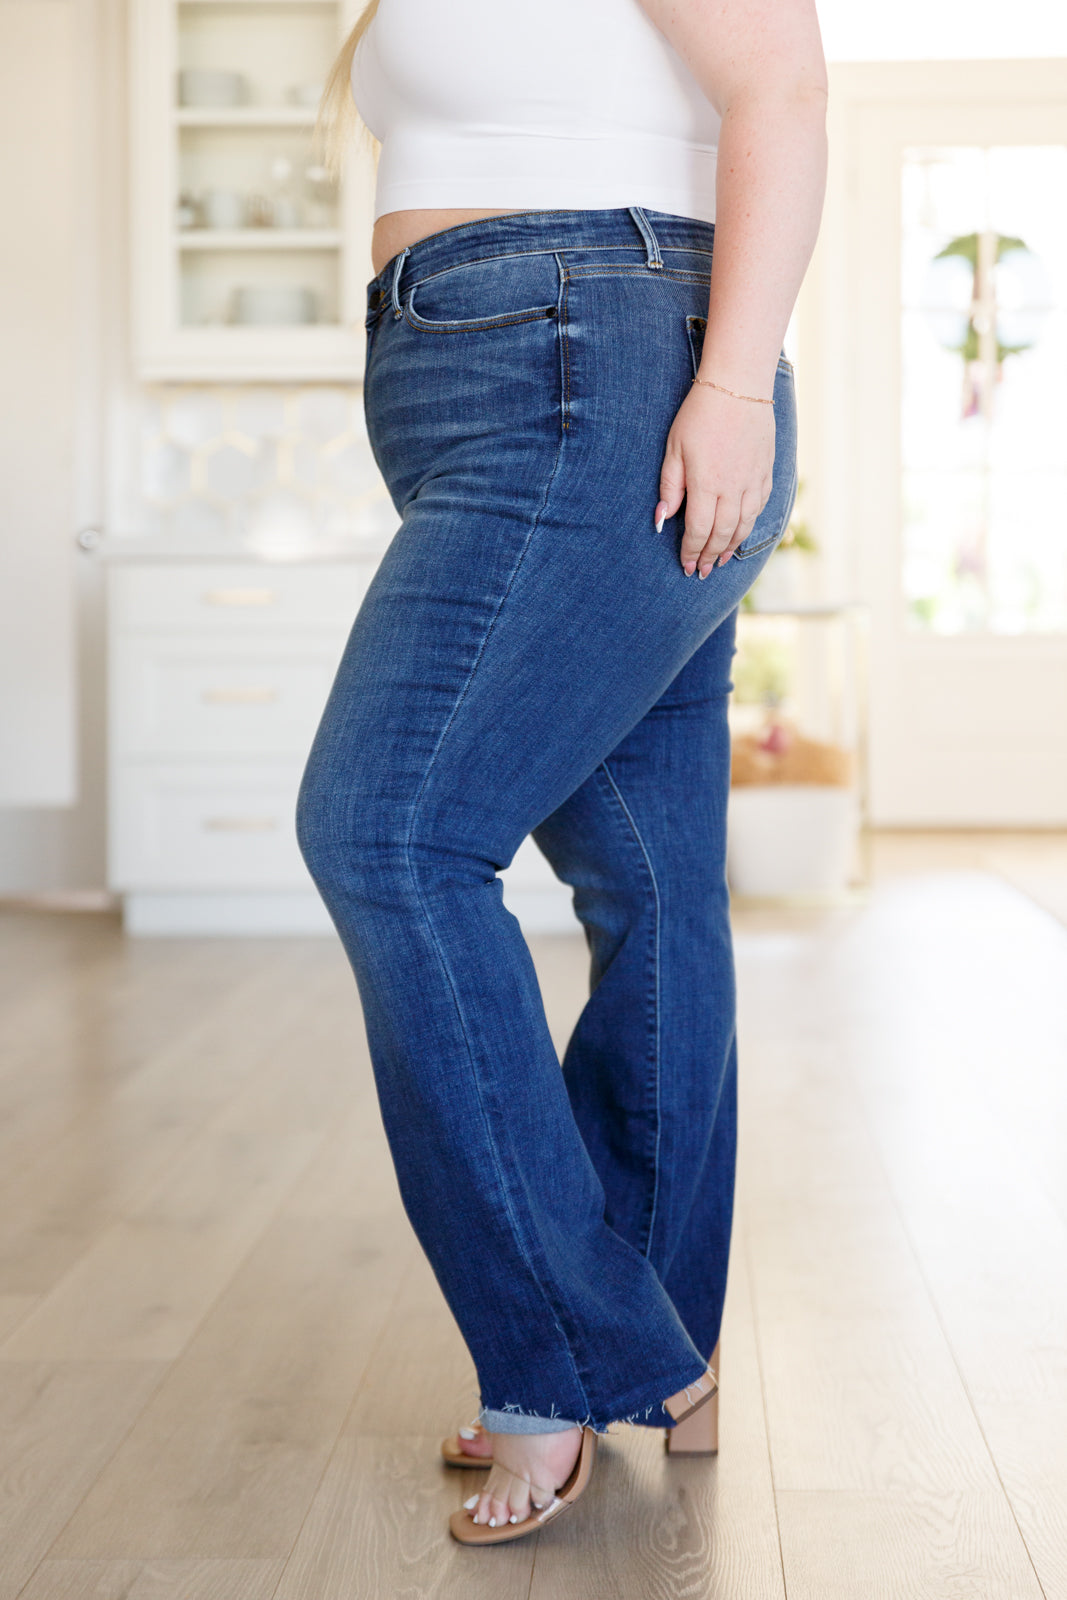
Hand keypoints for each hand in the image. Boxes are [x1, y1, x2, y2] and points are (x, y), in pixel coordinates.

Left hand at [655, 382, 774, 576]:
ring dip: (731, 547)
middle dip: (710, 556)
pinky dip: (749, 525)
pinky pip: (760, 507)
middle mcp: (733, 488)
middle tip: (701, 571)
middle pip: (722, 534)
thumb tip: (663, 520)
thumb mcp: (674, 449)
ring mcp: (753, 481)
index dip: (691, 552)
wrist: (737, 386)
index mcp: (706, 484)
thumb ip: (670, 487)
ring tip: (720, 560)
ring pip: (744, 525)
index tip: (685, 566)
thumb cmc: (699, 415)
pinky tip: (740, 532)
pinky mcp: (766, 471)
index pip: (698, 531)